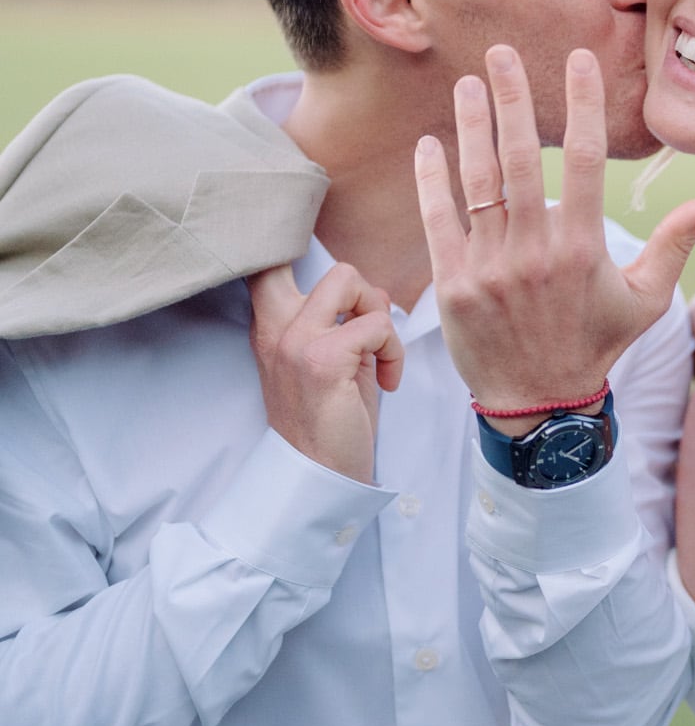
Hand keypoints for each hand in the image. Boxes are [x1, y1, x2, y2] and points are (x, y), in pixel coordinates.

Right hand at [248, 263, 403, 483]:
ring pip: (349, 279)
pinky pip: (377, 324)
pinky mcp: (322, 359)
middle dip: (359, 287)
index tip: (341, 293)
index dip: (303, 248)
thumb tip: (369, 292)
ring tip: (378, 360)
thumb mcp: (327, 362)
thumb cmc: (330, 423)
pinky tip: (387, 382)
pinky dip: (393, 351)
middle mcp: (275, 326)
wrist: (317, 478)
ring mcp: (296, 340)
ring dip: (379, 318)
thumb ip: (339, 322)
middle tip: (366, 328)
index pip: (270, 260)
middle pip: (320, 259)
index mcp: (272, 325)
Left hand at [415, 45, 694, 426]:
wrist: (539, 403)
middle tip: (500, 52)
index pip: (587, 160)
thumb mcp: (645, 301)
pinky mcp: (454, 284)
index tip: (577, 58)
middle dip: (512, 98)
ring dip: (472, 126)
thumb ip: (674, 246)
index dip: (583, 103)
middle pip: (523, 158)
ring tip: (467, 84)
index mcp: (583, 248)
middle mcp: (536, 252)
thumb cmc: (595, 345)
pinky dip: (433, 180)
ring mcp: (491, 267)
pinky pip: (439, 220)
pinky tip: (432, 145)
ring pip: (479, 182)